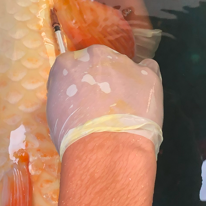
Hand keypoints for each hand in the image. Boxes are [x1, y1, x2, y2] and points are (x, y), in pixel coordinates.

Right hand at [46, 46, 162, 158]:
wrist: (105, 150)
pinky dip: (147, 83)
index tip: (82, 100)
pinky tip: (143, 100)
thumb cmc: (72, 139)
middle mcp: (94, 56)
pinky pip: (150, 70)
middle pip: (99, 62)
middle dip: (101, 79)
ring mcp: (123, 63)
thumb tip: (76, 101)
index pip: (72, 67)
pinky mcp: (148, 74)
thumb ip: (65, 98)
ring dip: (124, 83)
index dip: (79, 85)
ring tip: (126, 111)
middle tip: (103, 105)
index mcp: (67, 65)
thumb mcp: (55, 115)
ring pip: (124, 67)